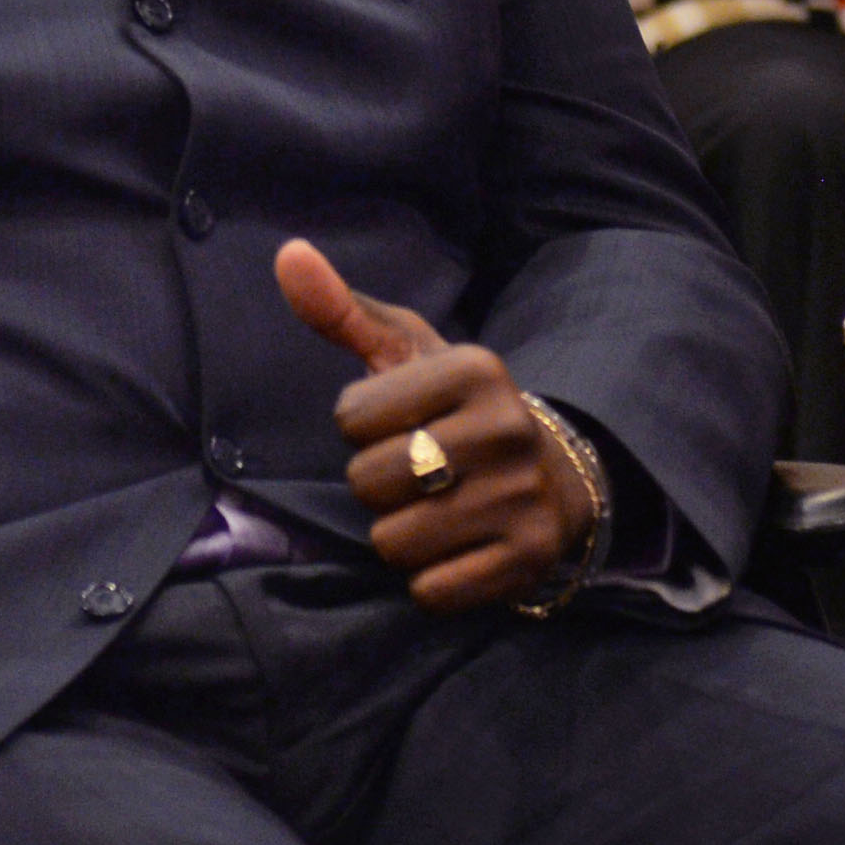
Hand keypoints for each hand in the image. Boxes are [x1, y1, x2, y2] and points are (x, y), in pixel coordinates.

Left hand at [276, 237, 593, 614]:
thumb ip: (342, 310)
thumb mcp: (407, 355)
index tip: (405, 425)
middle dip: (379, 487)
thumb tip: (287, 253)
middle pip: (368, 482)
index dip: (363, 430)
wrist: (558, 476)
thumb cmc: (456, 411)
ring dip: (401, 537)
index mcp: (475, 367)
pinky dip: (432, 581)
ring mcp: (524, 496)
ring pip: (393, 542)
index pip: (351, 418)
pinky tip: (460, 550)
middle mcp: (507, 427)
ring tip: (438, 512)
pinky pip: (430, 591)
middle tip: (421, 476)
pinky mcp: (530, 559)